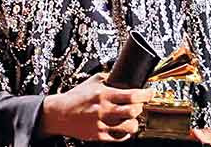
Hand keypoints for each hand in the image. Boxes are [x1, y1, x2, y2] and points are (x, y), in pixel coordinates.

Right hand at [38, 72, 154, 141]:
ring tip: (132, 118)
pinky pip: (120, 137)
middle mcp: (104, 109)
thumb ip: (107, 78)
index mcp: (104, 94)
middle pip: (133, 111)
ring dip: (135, 121)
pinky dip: (126, 133)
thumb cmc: (75, 97)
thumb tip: (121, 74)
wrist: (60, 114)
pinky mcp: (99, 135)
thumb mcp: (91, 81)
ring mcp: (102, 124)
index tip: (150, 92)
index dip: (145, 94)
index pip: (132, 95)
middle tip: (139, 105)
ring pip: (130, 126)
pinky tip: (124, 128)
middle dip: (140, 107)